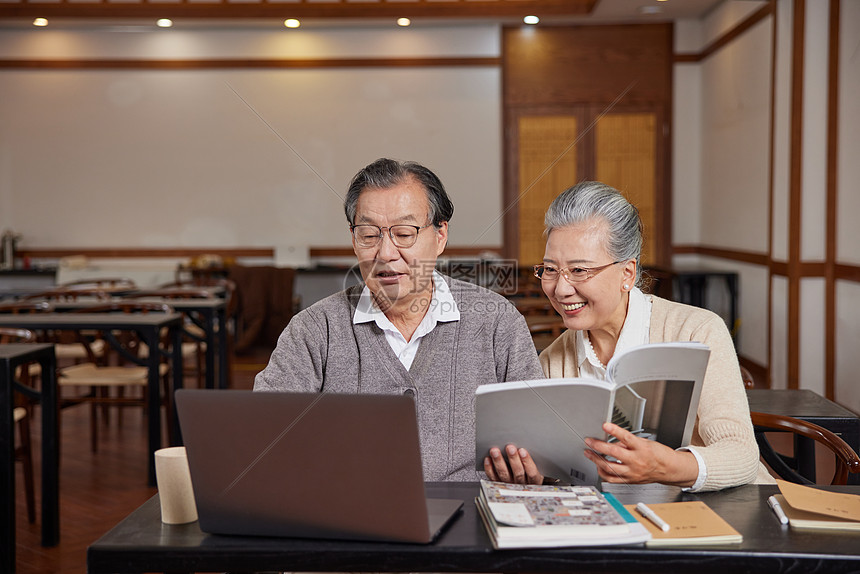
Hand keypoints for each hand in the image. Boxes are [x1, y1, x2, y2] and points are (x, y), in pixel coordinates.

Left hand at [482, 444, 543, 484]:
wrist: (523, 487)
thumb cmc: (529, 473)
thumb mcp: (534, 468)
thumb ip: (529, 460)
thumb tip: (521, 446)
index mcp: (533, 481)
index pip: (532, 473)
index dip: (527, 462)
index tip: (522, 450)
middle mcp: (521, 484)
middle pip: (518, 473)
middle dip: (513, 459)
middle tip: (509, 447)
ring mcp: (509, 485)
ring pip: (504, 475)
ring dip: (499, 462)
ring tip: (495, 451)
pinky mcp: (499, 485)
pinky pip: (493, 478)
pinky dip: (489, 468)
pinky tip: (488, 459)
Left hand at [583, 423, 698, 486]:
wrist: (669, 469)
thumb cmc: (659, 455)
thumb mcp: (645, 442)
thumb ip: (628, 442)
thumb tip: (613, 440)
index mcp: (642, 448)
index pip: (626, 437)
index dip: (614, 431)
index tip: (605, 425)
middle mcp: (637, 461)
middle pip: (614, 453)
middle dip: (598, 446)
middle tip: (589, 441)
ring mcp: (633, 472)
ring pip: (610, 467)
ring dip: (596, 460)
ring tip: (589, 453)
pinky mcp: (630, 480)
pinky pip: (612, 479)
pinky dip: (603, 472)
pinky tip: (598, 466)